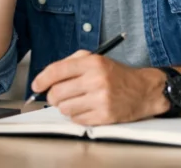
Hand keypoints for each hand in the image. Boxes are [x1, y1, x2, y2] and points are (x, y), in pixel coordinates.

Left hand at [31, 50, 168, 125]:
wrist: (143, 90)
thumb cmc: (117, 75)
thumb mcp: (97, 59)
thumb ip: (72, 63)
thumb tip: (47, 77)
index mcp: (93, 63)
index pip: (57, 71)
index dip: (42, 79)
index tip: (36, 85)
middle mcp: (96, 80)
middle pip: (56, 93)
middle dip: (53, 96)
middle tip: (60, 95)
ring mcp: (101, 99)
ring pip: (64, 108)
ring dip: (66, 106)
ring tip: (78, 100)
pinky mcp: (104, 116)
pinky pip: (76, 120)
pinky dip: (77, 116)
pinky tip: (88, 108)